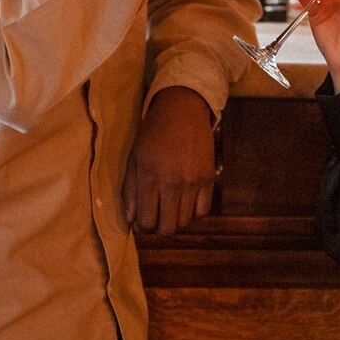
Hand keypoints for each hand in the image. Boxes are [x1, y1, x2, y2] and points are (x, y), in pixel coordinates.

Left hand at [123, 85, 215, 234]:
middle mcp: (173, 183)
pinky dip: (193, 213)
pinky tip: (185, 203)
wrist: (182, 111)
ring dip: (175, 219)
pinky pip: (202, 211)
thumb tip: (131, 220)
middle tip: (155, 217)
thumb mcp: (134, 159)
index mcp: (150, 178)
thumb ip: (130, 191)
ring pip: (185, 222)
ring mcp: (193, 182)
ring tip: (170, 207)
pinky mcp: (209, 179)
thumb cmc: (153, 134)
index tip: (142, 222)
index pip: (147, 221)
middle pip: (168, 228)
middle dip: (158, 228)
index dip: (142, 227)